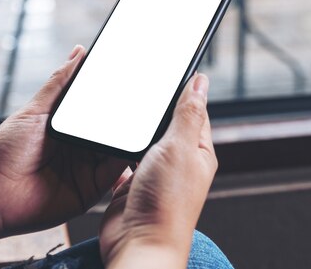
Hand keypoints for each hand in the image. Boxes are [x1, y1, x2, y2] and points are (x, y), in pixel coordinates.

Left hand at [0, 45, 130, 252]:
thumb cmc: (4, 152)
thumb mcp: (34, 111)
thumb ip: (59, 84)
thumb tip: (79, 52)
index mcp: (69, 127)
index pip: (98, 109)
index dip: (114, 97)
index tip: (132, 80)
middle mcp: (81, 147)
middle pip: (111, 128)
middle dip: (127, 115)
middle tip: (144, 99)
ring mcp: (88, 169)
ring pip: (117, 147)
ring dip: (130, 135)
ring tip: (144, 119)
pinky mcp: (92, 190)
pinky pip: (115, 171)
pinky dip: (125, 158)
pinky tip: (133, 145)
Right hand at [99, 73, 217, 268]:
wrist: (138, 243)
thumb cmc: (166, 202)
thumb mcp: (180, 147)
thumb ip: (188, 113)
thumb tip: (201, 82)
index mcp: (198, 151)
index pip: (194, 110)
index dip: (184, 88)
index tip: (170, 68)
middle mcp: (178, 161)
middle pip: (167, 123)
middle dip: (155, 105)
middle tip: (141, 84)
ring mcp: (154, 173)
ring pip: (144, 139)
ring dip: (135, 126)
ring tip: (123, 106)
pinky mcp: (130, 183)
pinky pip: (124, 157)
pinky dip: (117, 146)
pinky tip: (109, 135)